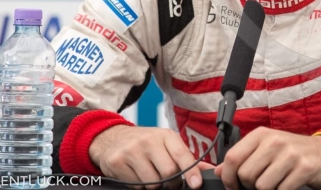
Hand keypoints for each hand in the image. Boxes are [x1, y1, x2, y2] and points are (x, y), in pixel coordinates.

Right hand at [89, 125, 213, 189]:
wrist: (111, 138)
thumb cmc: (144, 142)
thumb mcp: (165, 143)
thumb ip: (185, 157)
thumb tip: (209, 170)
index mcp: (165, 135)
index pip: (181, 154)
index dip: (190, 171)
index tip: (196, 183)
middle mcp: (149, 141)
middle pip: (168, 172)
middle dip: (172, 182)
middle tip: (170, 182)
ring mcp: (132, 151)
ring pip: (152, 182)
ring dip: (155, 185)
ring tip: (151, 175)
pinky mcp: (118, 162)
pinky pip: (136, 186)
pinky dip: (140, 186)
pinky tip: (137, 175)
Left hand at [214, 128, 320, 189]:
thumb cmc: (292, 152)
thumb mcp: (266, 148)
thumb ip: (243, 157)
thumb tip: (217, 170)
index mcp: (261, 134)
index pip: (232, 157)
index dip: (228, 177)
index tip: (233, 186)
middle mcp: (274, 141)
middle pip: (246, 175)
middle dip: (249, 186)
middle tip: (260, 184)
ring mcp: (290, 154)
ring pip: (261, 186)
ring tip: (276, 182)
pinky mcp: (304, 168)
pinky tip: (287, 185)